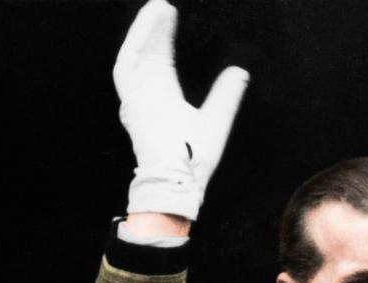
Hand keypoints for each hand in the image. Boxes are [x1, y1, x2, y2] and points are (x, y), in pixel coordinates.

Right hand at [114, 0, 249, 219]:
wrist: (181, 179)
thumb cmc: (195, 160)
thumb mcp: (217, 118)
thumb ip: (226, 94)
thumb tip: (239, 72)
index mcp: (164, 100)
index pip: (162, 62)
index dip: (165, 39)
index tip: (173, 16)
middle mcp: (148, 97)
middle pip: (148, 54)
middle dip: (155, 29)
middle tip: (165, 4)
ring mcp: (137, 99)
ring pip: (136, 55)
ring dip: (144, 30)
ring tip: (158, 6)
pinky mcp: (132, 101)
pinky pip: (127, 65)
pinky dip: (136, 42)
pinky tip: (149, 22)